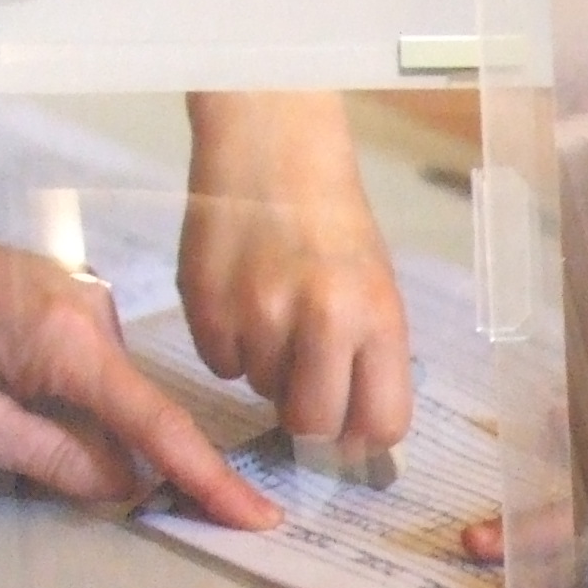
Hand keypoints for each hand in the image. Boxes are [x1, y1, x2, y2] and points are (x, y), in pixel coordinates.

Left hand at [0, 231, 276, 529]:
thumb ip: (54, 457)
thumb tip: (126, 488)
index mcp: (71, 337)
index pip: (158, 425)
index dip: (209, 478)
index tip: (259, 518)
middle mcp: (92, 305)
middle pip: (133, 407)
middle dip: (113, 453)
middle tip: (30, 458)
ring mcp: (79, 293)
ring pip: (107, 388)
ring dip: (77, 420)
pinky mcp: (61, 292)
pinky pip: (88, 361)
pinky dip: (68, 393)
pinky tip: (5, 387)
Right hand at [179, 91, 412, 451]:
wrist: (271, 150)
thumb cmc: (332, 222)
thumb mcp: (375, 287)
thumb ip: (370, 360)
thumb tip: (356, 438)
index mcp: (376, 315)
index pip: (382, 421)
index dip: (365, 436)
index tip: (353, 431)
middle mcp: (321, 319)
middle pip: (312, 423)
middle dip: (311, 416)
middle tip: (307, 385)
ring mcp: (257, 313)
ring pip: (261, 391)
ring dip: (269, 369)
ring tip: (275, 311)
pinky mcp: (205, 305)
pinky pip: (219, 365)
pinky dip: (230, 346)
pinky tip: (242, 300)